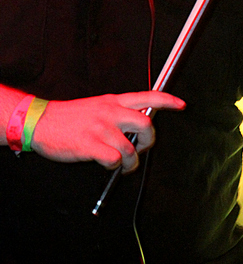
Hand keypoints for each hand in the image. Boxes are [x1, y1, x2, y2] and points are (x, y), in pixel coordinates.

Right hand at [31, 91, 184, 171]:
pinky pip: (114, 159)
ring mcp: (100, 128)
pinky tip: (107, 164)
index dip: (167, 101)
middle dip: (149, 141)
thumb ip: (118, 112)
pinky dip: (115, 166)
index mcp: (113, 101)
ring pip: (131, 148)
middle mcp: (110, 112)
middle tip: (140, 148)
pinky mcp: (89, 145)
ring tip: (122, 164)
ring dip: (131, 162)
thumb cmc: (69, 118)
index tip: (181, 105)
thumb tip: (138, 127)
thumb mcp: (97, 106)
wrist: (40, 122)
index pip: (147, 96)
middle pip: (146, 123)